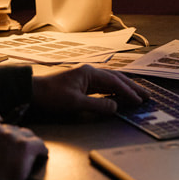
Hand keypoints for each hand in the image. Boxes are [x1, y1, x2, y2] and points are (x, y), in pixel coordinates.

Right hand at [0, 111, 47, 179]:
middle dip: (15, 140)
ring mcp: (12, 137)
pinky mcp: (25, 146)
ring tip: (25, 159)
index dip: (0, 124)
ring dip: (27, 145)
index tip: (5, 131)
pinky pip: (39, 144)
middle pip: (13, 128)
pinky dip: (40, 151)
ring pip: (27, 135)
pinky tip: (40, 158)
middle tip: (14, 155)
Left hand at [31, 64, 148, 115]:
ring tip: (137, 95)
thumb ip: (97, 105)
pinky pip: (104, 86)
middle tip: (146, 95)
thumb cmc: (50, 96)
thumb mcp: (75, 103)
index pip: (115, 82)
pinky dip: (114, 90)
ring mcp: (86, 77)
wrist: (31, 92)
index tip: (139, 101)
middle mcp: (90, 72)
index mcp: (90, 73)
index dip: (129, 92)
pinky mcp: (82, 83)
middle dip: (132, 87)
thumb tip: (115, 107)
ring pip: (111, 81)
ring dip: (125, 88)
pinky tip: (118, 96)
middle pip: (117, 79)